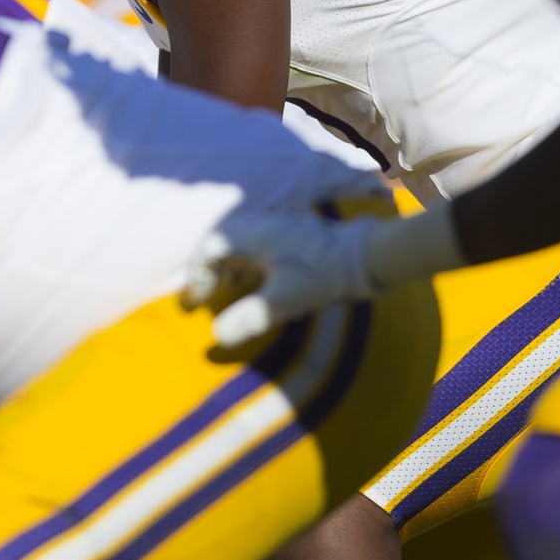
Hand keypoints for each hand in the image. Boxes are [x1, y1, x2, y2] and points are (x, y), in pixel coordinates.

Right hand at [185, 208, 379, 348]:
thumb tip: (218, 335)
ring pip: (238, 239)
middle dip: (207, 267)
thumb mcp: (282, 303)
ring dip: (226, 263)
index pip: (210, 249)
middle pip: (220, 239)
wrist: (363, 256)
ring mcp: (276, 225)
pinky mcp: (291, 233)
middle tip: (203, 295)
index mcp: (252, 235)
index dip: (197, 277)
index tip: (196, 303)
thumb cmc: (321, 277)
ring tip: (226, 288)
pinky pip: (255, 241)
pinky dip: (245, 260)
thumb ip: (247, 319)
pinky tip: (256, 280)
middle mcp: (260, 224)